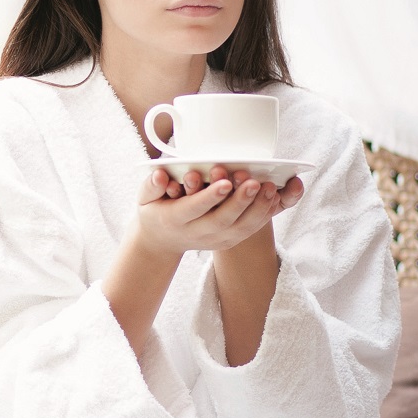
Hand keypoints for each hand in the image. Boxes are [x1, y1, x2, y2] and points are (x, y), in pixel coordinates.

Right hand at [132, 164, 303, 262]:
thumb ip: (151, 185)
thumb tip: (160, 175)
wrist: (162, 241)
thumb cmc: (156, 211)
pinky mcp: (228, 242)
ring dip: (258, 209)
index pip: (193, 209)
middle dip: (240, 201)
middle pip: (222, 220)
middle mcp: (196, 233)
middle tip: (255, 182)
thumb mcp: (145, 198)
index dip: (209, 197)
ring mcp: (214, 240)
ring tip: (269, 188)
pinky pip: (249, 231)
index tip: (224, 182)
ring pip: (240, 229)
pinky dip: (263, 216)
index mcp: (174, 219)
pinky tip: (273, 199)